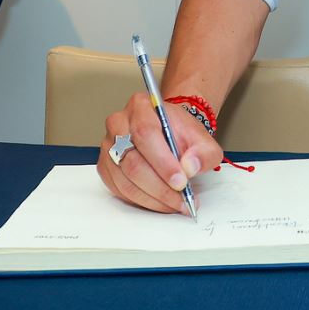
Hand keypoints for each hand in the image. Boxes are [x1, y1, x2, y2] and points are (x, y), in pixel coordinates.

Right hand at [96, 92, 223, 214]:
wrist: (168, 133)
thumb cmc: (180, 133)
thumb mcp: (202, 139)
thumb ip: (203, 152)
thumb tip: (190, 167)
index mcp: (141, 106)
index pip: (146, 134)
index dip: (163, 162)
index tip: (181, 181)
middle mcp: (119, 124)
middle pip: (132, 161)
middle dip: (160, 186)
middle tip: (181, 199)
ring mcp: (108, 146)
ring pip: (125, 180)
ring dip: (153, 198)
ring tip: (175, 203)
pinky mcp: (105, 167)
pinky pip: (120, 190)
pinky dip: (142, 201)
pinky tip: (160, 201)